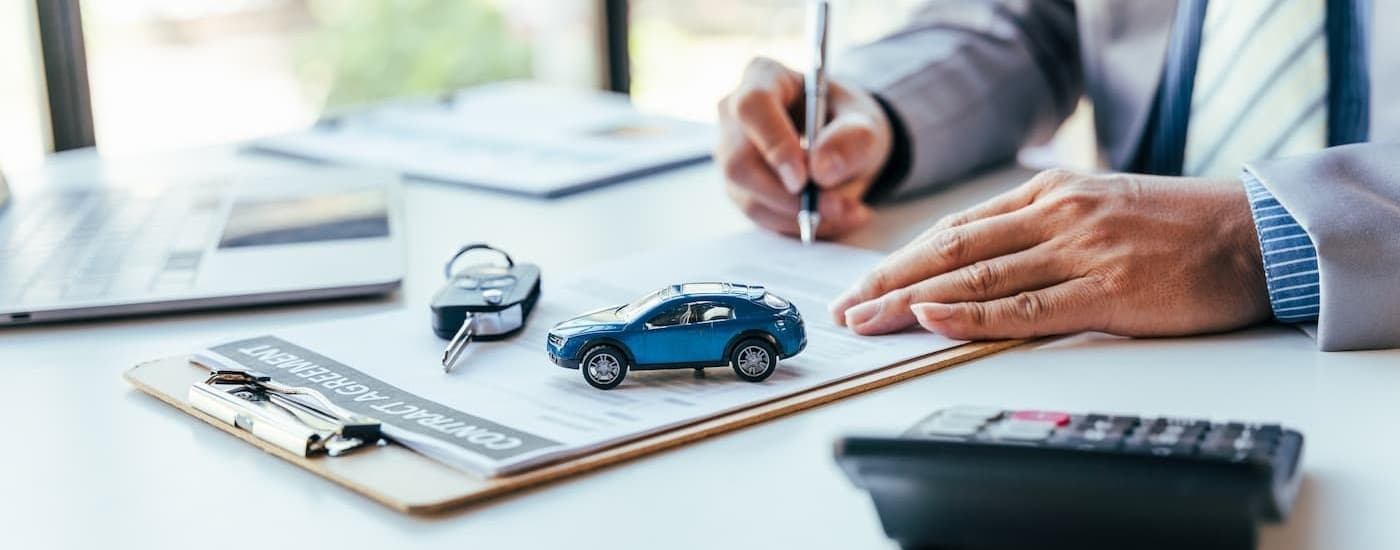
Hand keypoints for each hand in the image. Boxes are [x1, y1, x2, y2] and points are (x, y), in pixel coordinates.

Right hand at [716, 57, 892, 238]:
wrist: (844, 146)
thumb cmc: (849, 123)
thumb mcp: (866, 125)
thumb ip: (851, 141)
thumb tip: (821, 171)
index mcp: (763, 77)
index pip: (752, 107)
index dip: (774, 144)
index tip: (803, 179)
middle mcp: (734, 114)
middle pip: (739, 162)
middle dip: (788, 195)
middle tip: (835, 205)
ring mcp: (730, 153)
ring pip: (748, 197)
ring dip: (799, 216)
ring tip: (847, 211)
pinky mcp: (738, 188)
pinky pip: (760, 217)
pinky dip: (798, 226)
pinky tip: (831, 217)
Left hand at [829, 169, 1272, 339]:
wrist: (1255, 234)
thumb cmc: (1181, 227)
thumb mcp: (1100, 207)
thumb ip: (1043, 228)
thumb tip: (984, 260)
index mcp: (1050, 195)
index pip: (956, 228)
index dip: (903, 259)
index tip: (865, 284)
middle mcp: (1055, 216)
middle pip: (951, 250)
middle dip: (890, 281)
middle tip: (846, 309)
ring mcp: (1079, 251)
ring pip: (976, 277)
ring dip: (912, 301)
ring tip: (868, 321)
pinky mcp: (1106, 291)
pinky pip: (1024, 307)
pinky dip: (970, 315)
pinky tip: (930, 320)